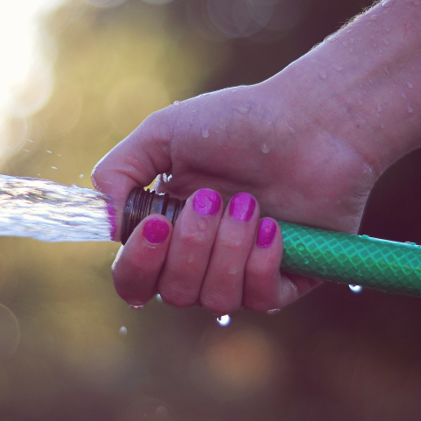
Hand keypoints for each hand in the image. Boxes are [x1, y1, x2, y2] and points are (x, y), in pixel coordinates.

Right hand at [93, 80, 379, 312]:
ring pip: (215, 299)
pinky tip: (274, 227)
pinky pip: (261, 300)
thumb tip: (108, 225)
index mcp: (168, 228)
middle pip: (172, 293)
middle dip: (191, 246)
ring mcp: (243, 269)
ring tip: (248, 204)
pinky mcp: (288, 278)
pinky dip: (261, 263)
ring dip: (227, 250)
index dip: (138, 263)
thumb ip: (118, 172)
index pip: (134, 277)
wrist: (313, 120)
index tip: (158, 225)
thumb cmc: (238, 121)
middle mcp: (202, 256)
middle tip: (212, 198)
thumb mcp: (163, 133)